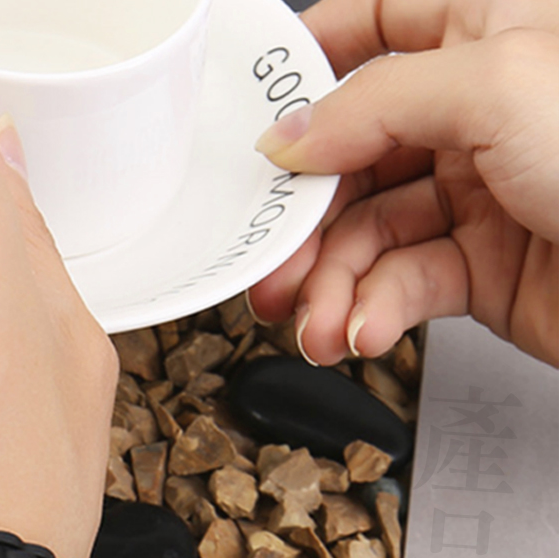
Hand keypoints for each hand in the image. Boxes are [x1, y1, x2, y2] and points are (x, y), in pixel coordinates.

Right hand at [248, 0, 558, 366]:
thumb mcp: (500, 88)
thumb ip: (378, 102)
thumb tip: (291, 134)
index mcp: (491, 30)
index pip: (375, 24)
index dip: (310, 71)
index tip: (256, 121)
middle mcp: (475, 111)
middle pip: (351, 153)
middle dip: (304, 216)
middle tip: (272, 258)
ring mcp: (474, 192)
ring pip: (367, 232)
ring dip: (328, 282)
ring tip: (314, 319)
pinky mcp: (477, 265)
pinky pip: (399, 284)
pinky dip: (371, 311)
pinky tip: (360, 328)